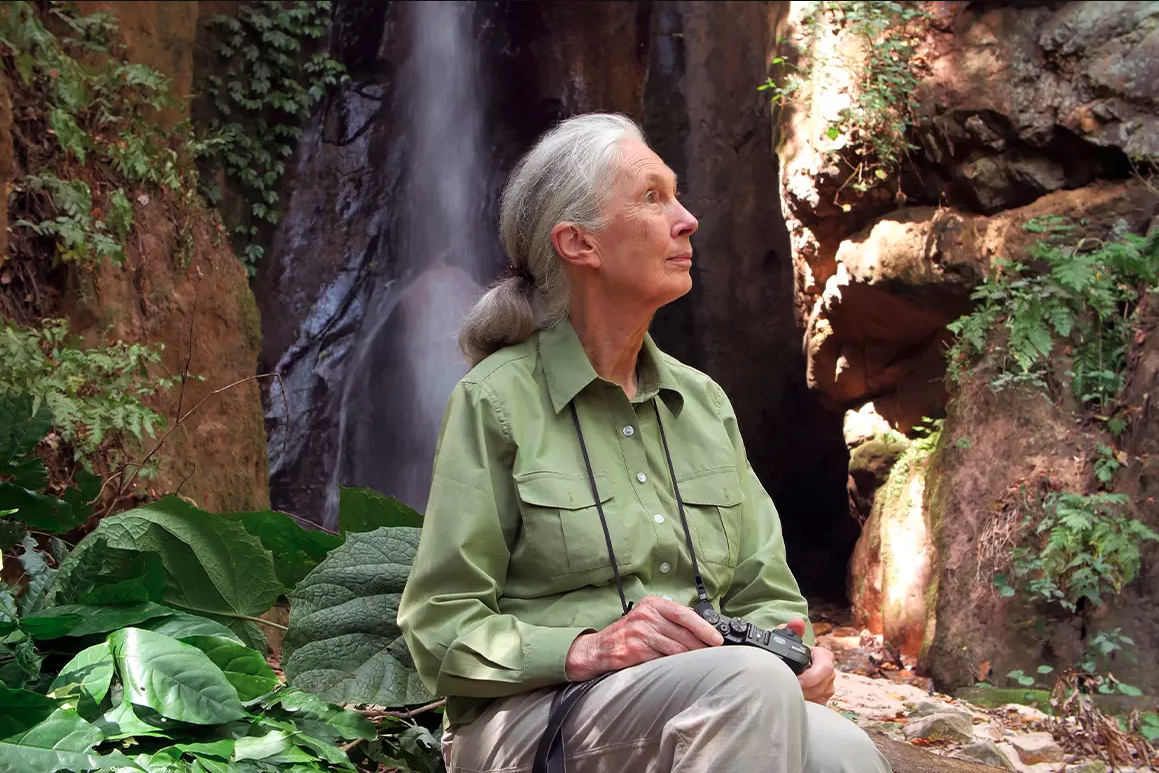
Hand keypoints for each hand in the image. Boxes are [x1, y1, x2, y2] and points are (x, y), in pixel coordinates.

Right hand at [565, 595, 723, 681]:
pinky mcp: (635, 650)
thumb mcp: (648, 618)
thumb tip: (703, 629)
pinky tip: (682, 670)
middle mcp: (646, 615)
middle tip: (716, 655)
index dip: (703, 627)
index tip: (717, 639)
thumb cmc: (629, 634)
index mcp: (652, 604)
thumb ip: (670, 620)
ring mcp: (639, 632)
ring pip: (675, 648)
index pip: (684, 613)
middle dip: (702, 646)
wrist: (599, 648)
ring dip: (692, 658)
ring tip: (703, 664)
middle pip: (683, 632)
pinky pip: (662, 659)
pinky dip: (675, 665)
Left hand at [785, 617, 834, 703]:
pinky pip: (817, 706)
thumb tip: (797, 622)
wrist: (788, 666)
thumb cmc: (789, 652)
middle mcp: (829, 673)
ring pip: (820, 697)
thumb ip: (791, 629)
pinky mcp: (822, 700)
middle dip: (806, 690)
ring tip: (789, 694)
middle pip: (823, 686)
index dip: (811, 676)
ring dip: (805, 697)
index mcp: (824, 656)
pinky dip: (806, 704)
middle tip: (788, 690)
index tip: (797, 680)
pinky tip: (794, 701)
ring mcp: (827, 688)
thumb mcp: (787, 639)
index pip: (825, 668)